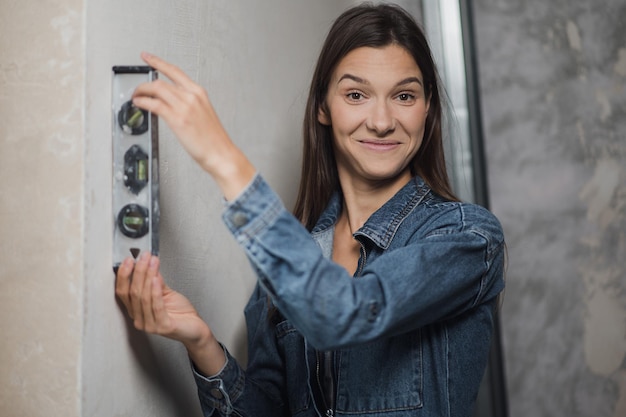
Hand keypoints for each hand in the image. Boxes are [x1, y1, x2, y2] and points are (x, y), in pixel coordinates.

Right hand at [115, 253, 225, 374]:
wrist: (195, 329)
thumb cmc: (180, 313)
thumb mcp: (166, 292)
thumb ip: (156, 282)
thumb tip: (149, 265)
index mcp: (136, 310)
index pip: (123, 292)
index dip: (124, 275)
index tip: (129, 259)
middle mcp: (139, 319)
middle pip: (133, 292)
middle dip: (138, 271)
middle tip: (144, 257)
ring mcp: (150, 325)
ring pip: (144, 297)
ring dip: (147, 276)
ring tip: (152, 262)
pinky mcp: (162, 327)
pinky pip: (156, 306)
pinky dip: (155, 291)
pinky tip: (156, 279)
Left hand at [132, 52, 254, 199]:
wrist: (221, 154)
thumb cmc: (214, 140)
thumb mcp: (203, 115)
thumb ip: (188, 106)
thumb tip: (171, 104)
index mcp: (199, 93)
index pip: (175, 71)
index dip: (158, 62)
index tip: (147, 57)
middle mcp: (192, 96)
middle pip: (161, 80)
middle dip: (144, 83)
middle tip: (137, 89)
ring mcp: (185, 106)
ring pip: (156, 89)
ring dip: (141, 92)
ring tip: (136, 97)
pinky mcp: (177, 118)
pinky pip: (154, 104)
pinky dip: (143, 102)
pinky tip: (139, 104)